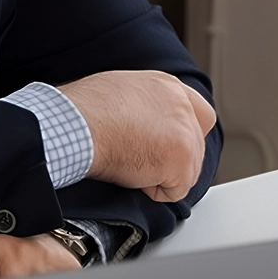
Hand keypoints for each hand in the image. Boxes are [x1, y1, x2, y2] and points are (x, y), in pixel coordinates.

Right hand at [60, 70, 217, 202]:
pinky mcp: (181, 157)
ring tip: (130, 165)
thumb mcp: (120, 93)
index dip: (187, 135)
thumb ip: (144, 105)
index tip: (170, 147)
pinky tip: (131, 175)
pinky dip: (154, 191)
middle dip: (175, 160)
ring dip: (162, 176)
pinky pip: (176, 190)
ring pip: (189, 170)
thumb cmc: (84, 111)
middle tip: (146, 164)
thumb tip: (142, 123)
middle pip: (197, 145)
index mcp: (167, 86)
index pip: (200, 113)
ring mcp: (186, 131)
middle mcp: (182, 105)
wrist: (78, 124)